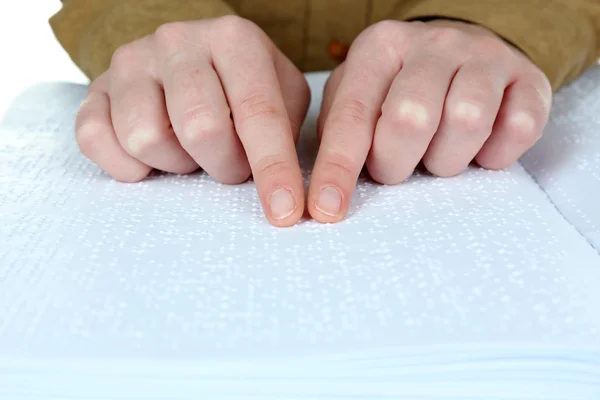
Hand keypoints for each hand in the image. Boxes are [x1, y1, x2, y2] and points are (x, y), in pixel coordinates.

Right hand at [75, 16, 309, 226]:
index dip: (273, 168)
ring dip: (177, 163)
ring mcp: (132, 61)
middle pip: (199, 129)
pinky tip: (152, 158)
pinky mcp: (95, 87)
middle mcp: (178, 41)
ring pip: (147, 139)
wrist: (191, 59)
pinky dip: (127, 164)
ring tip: (191, 150)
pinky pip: (95, 139)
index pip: (257, 113)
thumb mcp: (283, 95)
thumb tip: (287, 192)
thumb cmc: (244, 87)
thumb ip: (288, 131)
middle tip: (230, 163)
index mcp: (234, 39)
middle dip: (223, 164)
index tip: (285, 211)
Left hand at [308, 19, 551, 222]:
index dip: (338, 168)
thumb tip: (322, 189)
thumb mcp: (358, 94)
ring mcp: (485, 57)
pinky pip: (519, 129)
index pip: (353, 116)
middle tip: (397, 168)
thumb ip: (338, 130)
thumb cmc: (399, 85)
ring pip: (467, 122)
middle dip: (397, 163)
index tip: (326, 209)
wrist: (463, 48)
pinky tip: (478, 148)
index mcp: (380, 48)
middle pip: (411, 119)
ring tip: (437, 155)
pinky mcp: (529, 79)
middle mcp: (433, 45)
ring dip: (446, 160)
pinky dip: (495, 155)